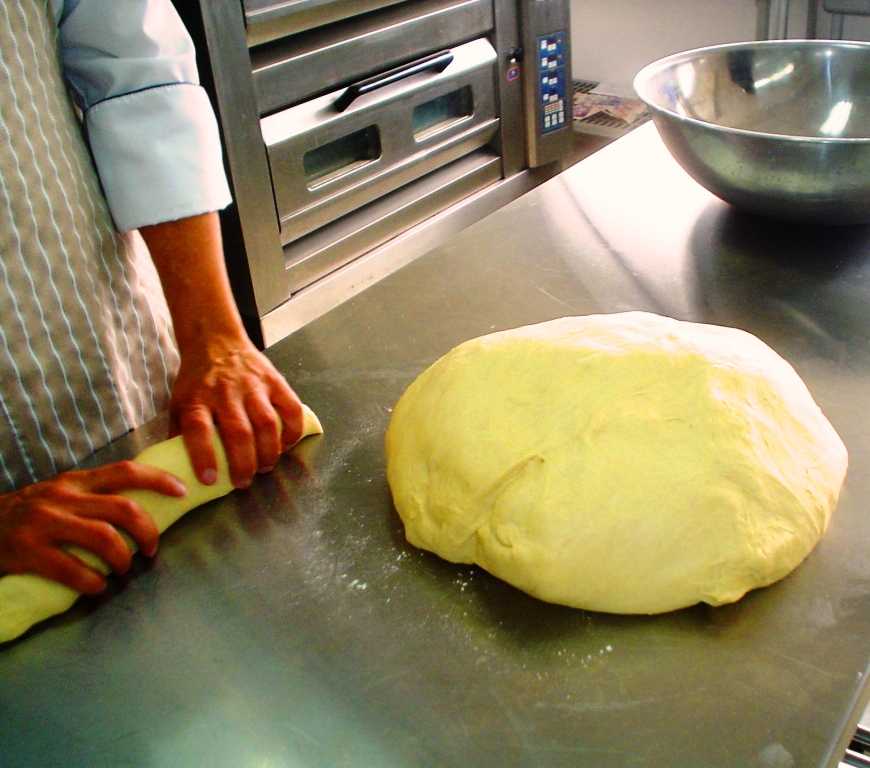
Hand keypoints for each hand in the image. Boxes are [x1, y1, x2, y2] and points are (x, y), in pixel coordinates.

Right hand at [0, 463, 186, 593]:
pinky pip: (72, 570)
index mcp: (75, 482)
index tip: (183, 490)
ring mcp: (43, 523)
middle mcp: (62, 497)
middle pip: (124, 508)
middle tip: (151, 549)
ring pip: (104, 538)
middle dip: (148, 531)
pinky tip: (95, 588)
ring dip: (122, 559)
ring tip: (122, 571)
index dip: (159, 479)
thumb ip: (91, 498)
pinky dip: (92, 583)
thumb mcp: (58, 496)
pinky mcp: (26, 551)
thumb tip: (139, 509)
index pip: (126, 471)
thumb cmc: (24, 516)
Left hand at [138, 212, 303, 488]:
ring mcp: (253, 386)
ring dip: (269, 452)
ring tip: (265, 467)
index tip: (209, 479)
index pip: (199, 429)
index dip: (204, 457)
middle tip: (244, 481)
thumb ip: (179, 432)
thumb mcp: (178, 402)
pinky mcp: (275, 381)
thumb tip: (175, 467)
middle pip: (239, 432)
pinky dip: (292, 431)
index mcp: (198, 398)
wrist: (216, 341)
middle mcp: (226, 392)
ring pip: (267, 423)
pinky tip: (286, 445)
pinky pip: (291, 409)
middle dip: (244, 463)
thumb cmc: (197, 379)